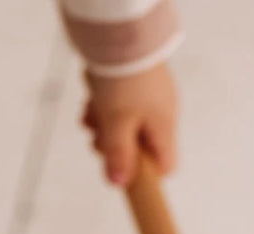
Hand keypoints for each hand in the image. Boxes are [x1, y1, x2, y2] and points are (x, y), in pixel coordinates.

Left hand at [81, 62, 177, 186]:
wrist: (120, 30)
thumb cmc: (123, 78)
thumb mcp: (116, 124)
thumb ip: (118, 156)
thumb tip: (118, 183)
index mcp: (164, 127)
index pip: (165, 166)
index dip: (144, 175)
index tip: (122, 171)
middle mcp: (163, 113)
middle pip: (141, 146)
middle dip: (116, 147)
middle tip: (96, 141)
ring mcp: (151, 95)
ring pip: (128, 124)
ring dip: (106, 127)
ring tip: (89, 119)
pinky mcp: (137, 80)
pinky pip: (123, 103)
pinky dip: (106, 107)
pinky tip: (91, 103)